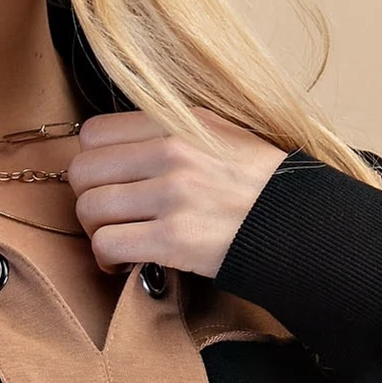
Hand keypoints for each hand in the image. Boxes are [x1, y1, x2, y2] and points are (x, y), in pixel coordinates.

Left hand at [66, 110, 286, 280]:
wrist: (298, 224)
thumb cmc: (256, 184)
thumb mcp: (218, 133)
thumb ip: (168, 130)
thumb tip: (114, 147)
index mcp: (178, 120)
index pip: (94, 133)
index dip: (92, 162)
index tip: (106, 181)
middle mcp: (172, 152)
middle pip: (83, 171)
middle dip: (87, 198)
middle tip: (107, 215)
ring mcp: (173, 195)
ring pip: (89, 209)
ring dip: (95, 231)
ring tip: (116, 239)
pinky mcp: (174, 239)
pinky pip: (108, 245)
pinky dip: (106, 259)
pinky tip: (123, 262)